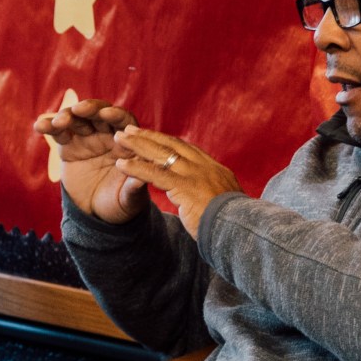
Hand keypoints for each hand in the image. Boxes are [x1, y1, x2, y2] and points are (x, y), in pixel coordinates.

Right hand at [36, 95, 143, 221]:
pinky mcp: (68, 146)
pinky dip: (49, 126)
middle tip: (80, 110)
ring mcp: (88, 139)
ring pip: (78, 119)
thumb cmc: (121, 204)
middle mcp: (108, 136)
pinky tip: (39, 125)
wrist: (98, 214)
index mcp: (127, 144)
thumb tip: (143, 178)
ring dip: (68, 115)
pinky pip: (59, 133)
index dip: (116, 116)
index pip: (124, 122)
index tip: (107, 114)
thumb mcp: (130, 200)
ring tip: (59, 122)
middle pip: (99, 114)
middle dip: (90, 109)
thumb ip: (134, 188)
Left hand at [109, 128, 246, 236]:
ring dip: (137, 145)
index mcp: (215, 170)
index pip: (187, 150)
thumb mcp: (228, 204)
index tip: (153, 137)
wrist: (241, 231)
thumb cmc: (235, 225)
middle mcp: (205, 167)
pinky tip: (121, 164)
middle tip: (129, 129)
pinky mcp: (184, 187)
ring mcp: (195, 175)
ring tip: (119, 139)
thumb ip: (216, 196)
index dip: (167, 142)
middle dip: (149, 136)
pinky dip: (136, 168)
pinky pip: (155, 174)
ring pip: (161, 155)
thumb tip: (211, 200)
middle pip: (172, 145)